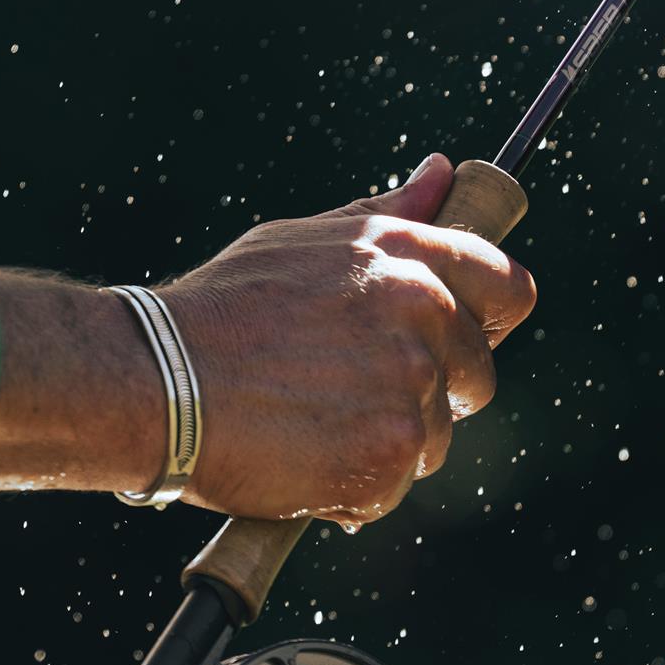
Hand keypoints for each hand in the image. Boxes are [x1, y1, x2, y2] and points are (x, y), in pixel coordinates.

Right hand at [0, 155, 536, 527]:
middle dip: (432, 393)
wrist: (154, 381)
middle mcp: (423, 316)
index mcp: (408, 255)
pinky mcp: (388, 460)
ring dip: (384, 443)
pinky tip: (298, 457)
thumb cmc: (220, 308)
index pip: (509, 289)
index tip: (461, 339)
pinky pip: (392, 488)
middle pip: (478, 376)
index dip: (489, 320)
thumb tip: (442, 175)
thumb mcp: (305, 241)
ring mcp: (410, 392)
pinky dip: (351, 489)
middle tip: (352, 393)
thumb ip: (388, 215)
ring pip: (433, 439)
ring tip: (308, 422)